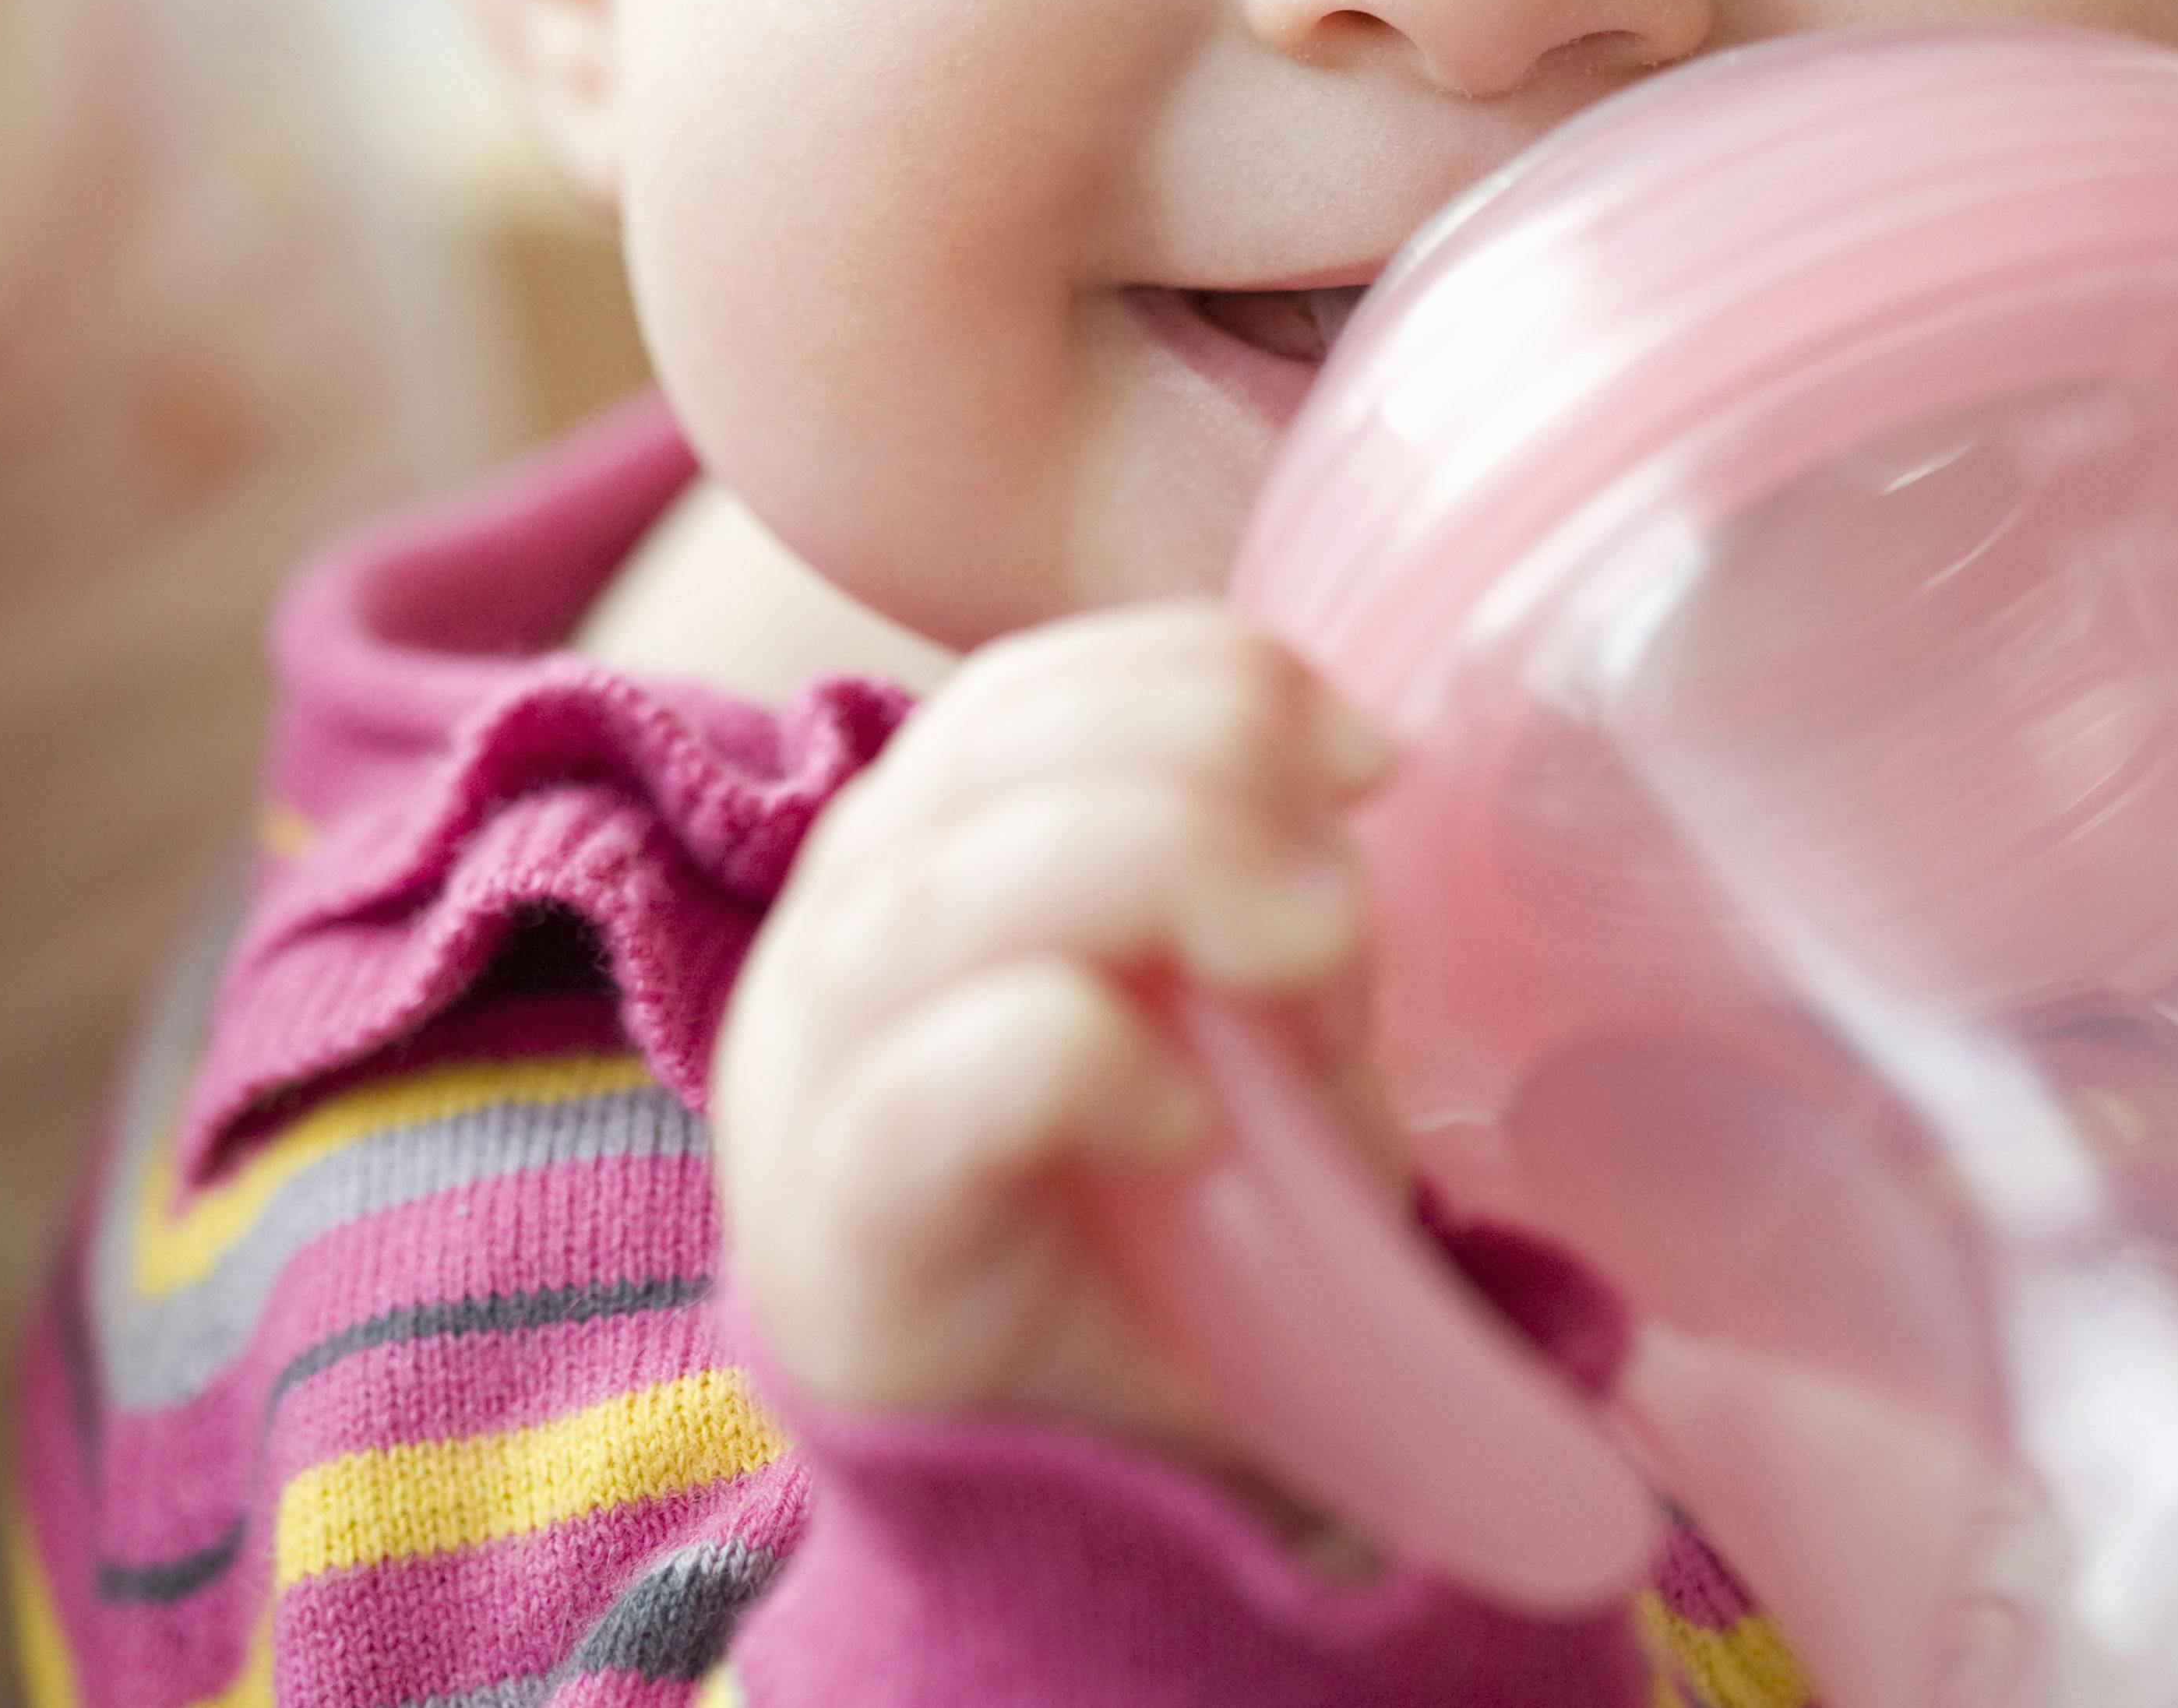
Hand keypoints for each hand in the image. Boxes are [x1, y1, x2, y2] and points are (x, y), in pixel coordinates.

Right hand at [712, 603, 1395, 1469]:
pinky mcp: (833, 1238)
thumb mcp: (1231, 1030)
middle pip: (982, 762)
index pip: (1021, 696)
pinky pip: (929, 1096)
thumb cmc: (1154, 1246)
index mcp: (919, 866)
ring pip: (944, 892)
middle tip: (1341, 899)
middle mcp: (839, 944)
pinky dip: (1075, 1062)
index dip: (1193, 678)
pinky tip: (1187, 1116)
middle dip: (1196, 770)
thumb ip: (1255, 900)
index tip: (1367, 752)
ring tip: (1313, 964)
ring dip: (1162, 878)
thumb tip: (1355, 770)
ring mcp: (810, 1085)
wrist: (1070, 1499)